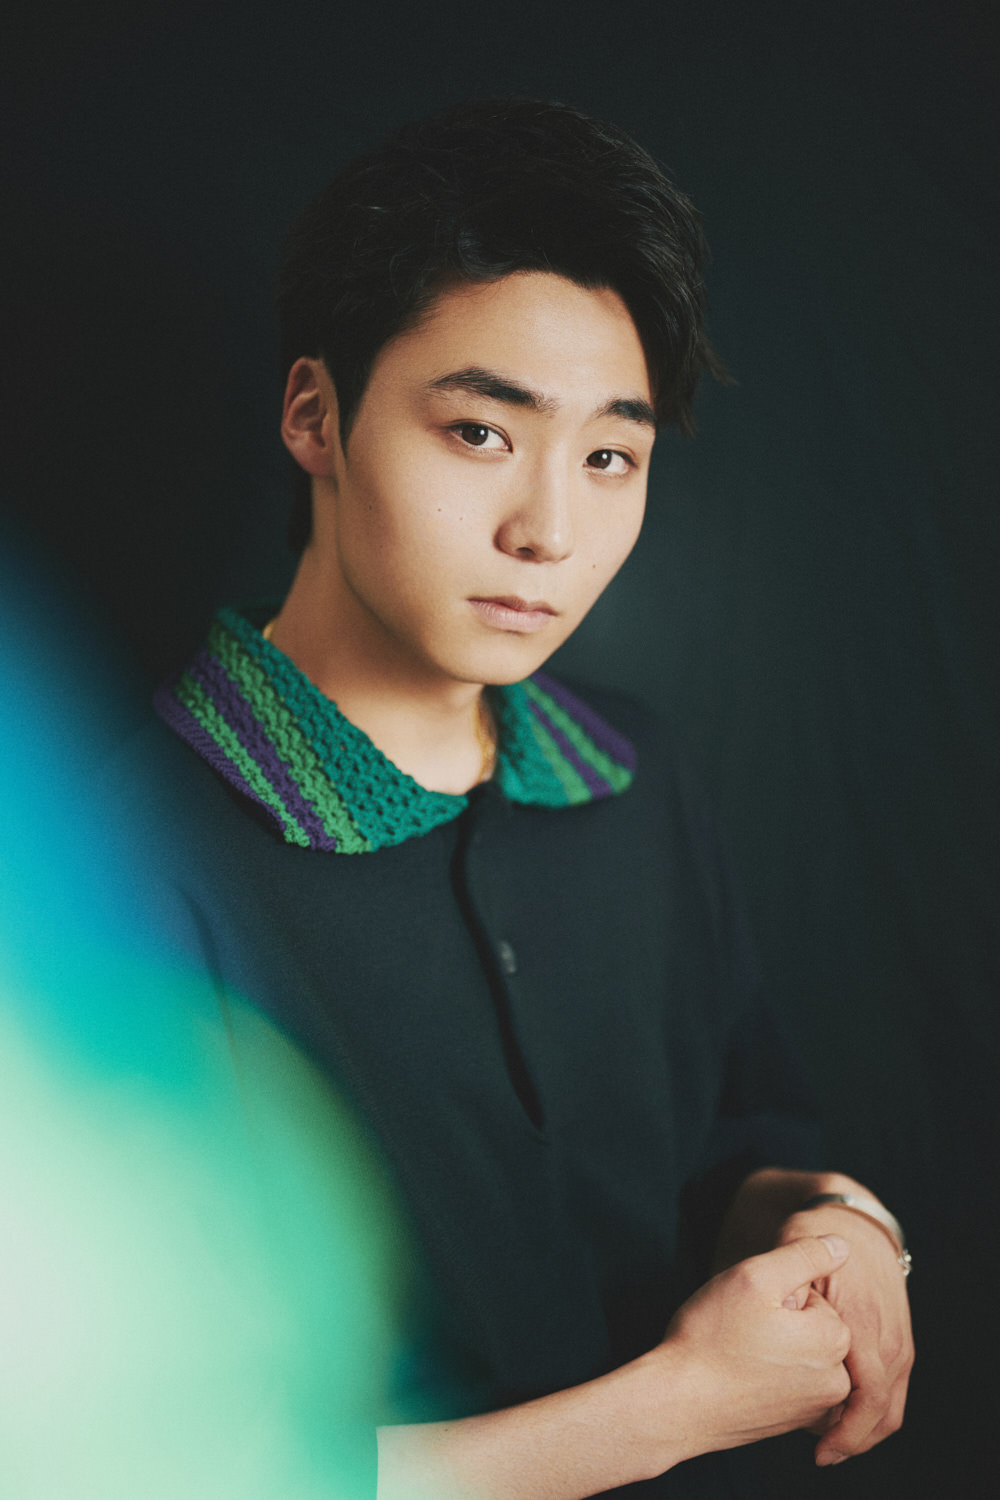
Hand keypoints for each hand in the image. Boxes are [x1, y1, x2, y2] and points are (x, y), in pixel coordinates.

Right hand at [661, 1234, 852, 1456]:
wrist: (678, 1405)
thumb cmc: (712, 1338)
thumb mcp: (754, 1277)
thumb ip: (803, 1256)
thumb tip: (842, 1244)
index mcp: (832, 1340)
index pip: (813, 1294)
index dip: (778, 1294)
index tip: (751, 1309)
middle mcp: (836, 1380)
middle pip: (812, 1326)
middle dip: (781, 1321)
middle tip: (743, 1330)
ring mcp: (814, 1408)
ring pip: (801, 1354)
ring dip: (776, 1347)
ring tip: (740, 1353)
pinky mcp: (793, 1424)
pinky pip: (790, 1383)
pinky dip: (770, 1376)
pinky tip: (739, 1375)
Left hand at [778, 1202, 913, 1465]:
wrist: (855, 1219)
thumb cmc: (815, 1230)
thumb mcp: (794, 1242)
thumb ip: (786, 1272)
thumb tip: (779, 1305)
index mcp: (864, 1317)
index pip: (869, 1393)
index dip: (849, 1431)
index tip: (822, 1452)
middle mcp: (889, 1334)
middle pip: (883, 1409)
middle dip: (854, 1438)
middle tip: (822, 1454)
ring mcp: (899, 1339)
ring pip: (891, 1404)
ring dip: (864, 1428)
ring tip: (828, 1442)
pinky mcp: (900, 1341)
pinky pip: (892, 1389)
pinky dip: (872, 1411)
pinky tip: (842, 1417)